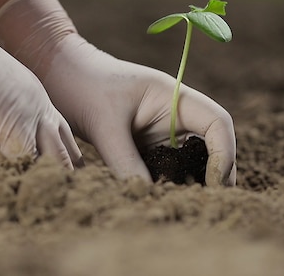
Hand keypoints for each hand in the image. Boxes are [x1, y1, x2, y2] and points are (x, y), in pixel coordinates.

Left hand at [0, 0, 235, 184]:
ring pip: (191, 160)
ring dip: (192, 182)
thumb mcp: (105, 126)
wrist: (60, 76)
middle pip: (212, 144)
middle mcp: (175, 113)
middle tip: (205, 205)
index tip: (212, 183)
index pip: (218, 123)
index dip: (224, 153)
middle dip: (215, 174)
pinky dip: (169, 183)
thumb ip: (126, 162)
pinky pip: (167, 167)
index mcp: (175, 96)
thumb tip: (145, 198)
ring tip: (184, 207)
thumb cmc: (84, 87)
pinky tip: (160, 200)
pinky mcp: (147, 144)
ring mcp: (162, 129)